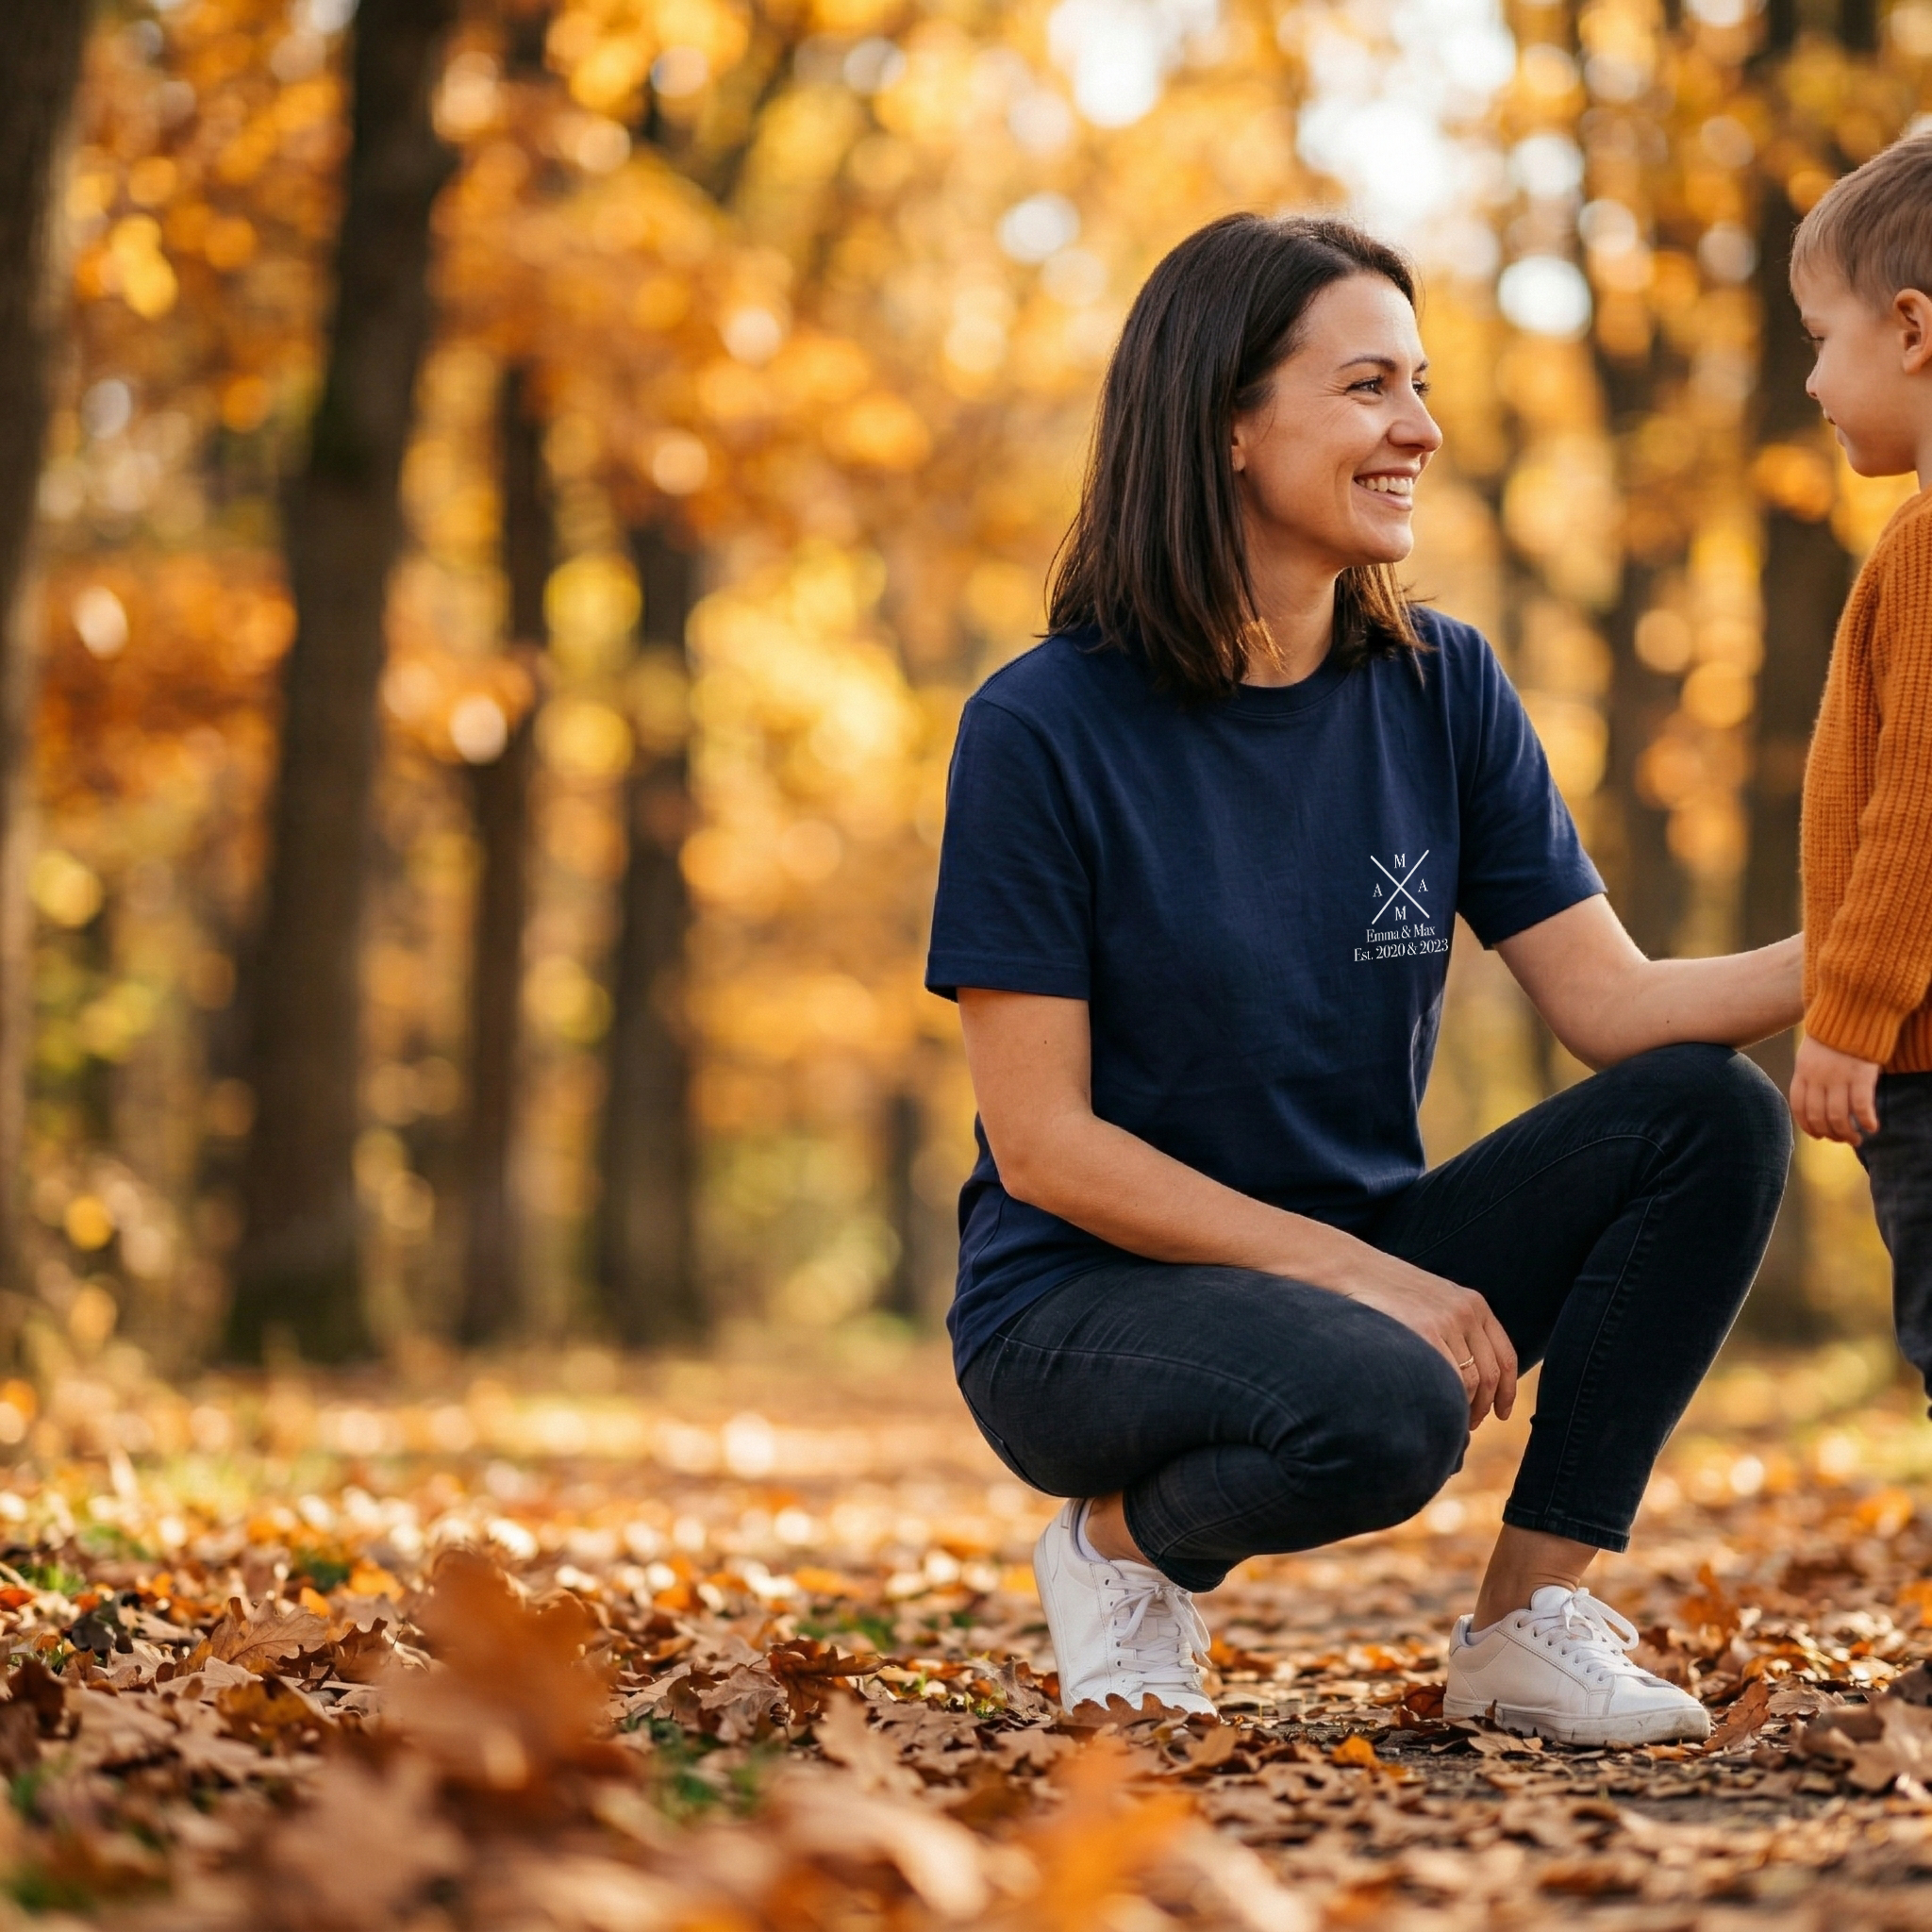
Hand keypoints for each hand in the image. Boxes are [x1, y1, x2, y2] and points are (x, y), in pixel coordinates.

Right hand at [1330, 1250, 1517, 1428]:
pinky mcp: (1424, 1331)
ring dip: (1464, 1409)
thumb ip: (1456, 1327)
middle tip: (1472, 1424)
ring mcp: (1446, 1322)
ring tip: (1451, 1421)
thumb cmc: (1389, 1291)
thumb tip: (1468, 1374)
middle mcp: (1466, 1312)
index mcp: (1474, 1304)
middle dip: (1484, 1407)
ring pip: (1469, 1382)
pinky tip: (1435, 1409)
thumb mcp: (1435, 1300)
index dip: (1507, 1391)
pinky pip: (1445, 1378)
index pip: (1505, 1357)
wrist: (1355, 1269)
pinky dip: (1445, 1400)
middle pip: (1490, 1374)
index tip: (1502, 1413)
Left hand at [1789, 1035, 1880, 1144]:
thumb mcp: (1810, 1054)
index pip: (1799, 1107)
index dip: (1808, 1126)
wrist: (1851, 1009)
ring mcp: (1838, 1077)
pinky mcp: (1861, 1074)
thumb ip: (1810, 1076)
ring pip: (1838, 1116)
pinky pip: (1861, 1106)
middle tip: (1843, 1139)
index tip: (1819, 1136)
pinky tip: (1873, 1127)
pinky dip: (1866, 1120)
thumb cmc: (1833, 1035)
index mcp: (1802, 1072)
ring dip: (1847, 1133)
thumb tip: (1814, 1102)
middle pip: (1818, 1116)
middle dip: (1830, 1134)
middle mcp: (1817, 1077)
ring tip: (1856, 1139)